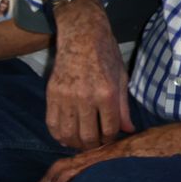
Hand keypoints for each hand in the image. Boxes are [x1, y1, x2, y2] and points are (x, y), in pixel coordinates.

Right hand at [45, 0, 132, 149]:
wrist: (81, 35)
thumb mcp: (120, 78)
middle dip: (93, 145)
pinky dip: (59, 136)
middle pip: (88, 137)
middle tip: (95, 144)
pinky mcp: (52, 96)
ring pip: (69, 135)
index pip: (109, 129)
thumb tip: (128, 130)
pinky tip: (66, 136)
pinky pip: (53, 125)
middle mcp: (86, 98)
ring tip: (80, 142)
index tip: (109, 139)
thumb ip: (123, 107)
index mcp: (107, 93)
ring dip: (75, 144)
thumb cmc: (105, 54)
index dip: (110, 139)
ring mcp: (66, 98)